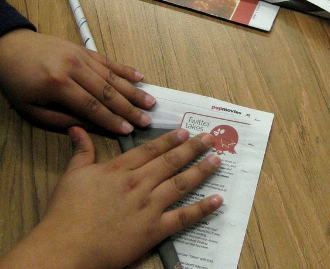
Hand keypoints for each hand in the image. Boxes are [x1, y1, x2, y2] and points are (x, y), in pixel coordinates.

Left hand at [0, 30, 155, 133]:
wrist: (9, 46)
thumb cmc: (18, 82)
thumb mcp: (32, 109)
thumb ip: (64, 119)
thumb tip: (93, 126)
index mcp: (57, 84)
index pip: (91, 107)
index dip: (111, 120)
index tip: (128, 130)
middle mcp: (73, 67)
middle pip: (107, 92)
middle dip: (129, 108)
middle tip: (147, 120)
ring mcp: (81, 55)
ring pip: (112, 77)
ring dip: (133, 91)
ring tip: (150, 102)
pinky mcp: (84, 49)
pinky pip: (109, 61)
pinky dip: (125, 70)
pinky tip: (140, 77)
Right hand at [0, 127, 222, 268]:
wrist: (66, 247)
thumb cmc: (66, 212)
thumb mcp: (72, 175)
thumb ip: (81, 151)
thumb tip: (76, 128)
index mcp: (120, 169)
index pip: (150, 150)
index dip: (170, 139)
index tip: (186, 131)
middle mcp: (139, 183)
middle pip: (171, 162)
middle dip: (193, 148)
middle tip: (210, 139)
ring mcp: (149, 206)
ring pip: (181, 184)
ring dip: (201, 171)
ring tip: (217, 160)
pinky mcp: (154, 229)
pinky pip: (183, 217)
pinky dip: (202, 209)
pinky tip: (217, 200)